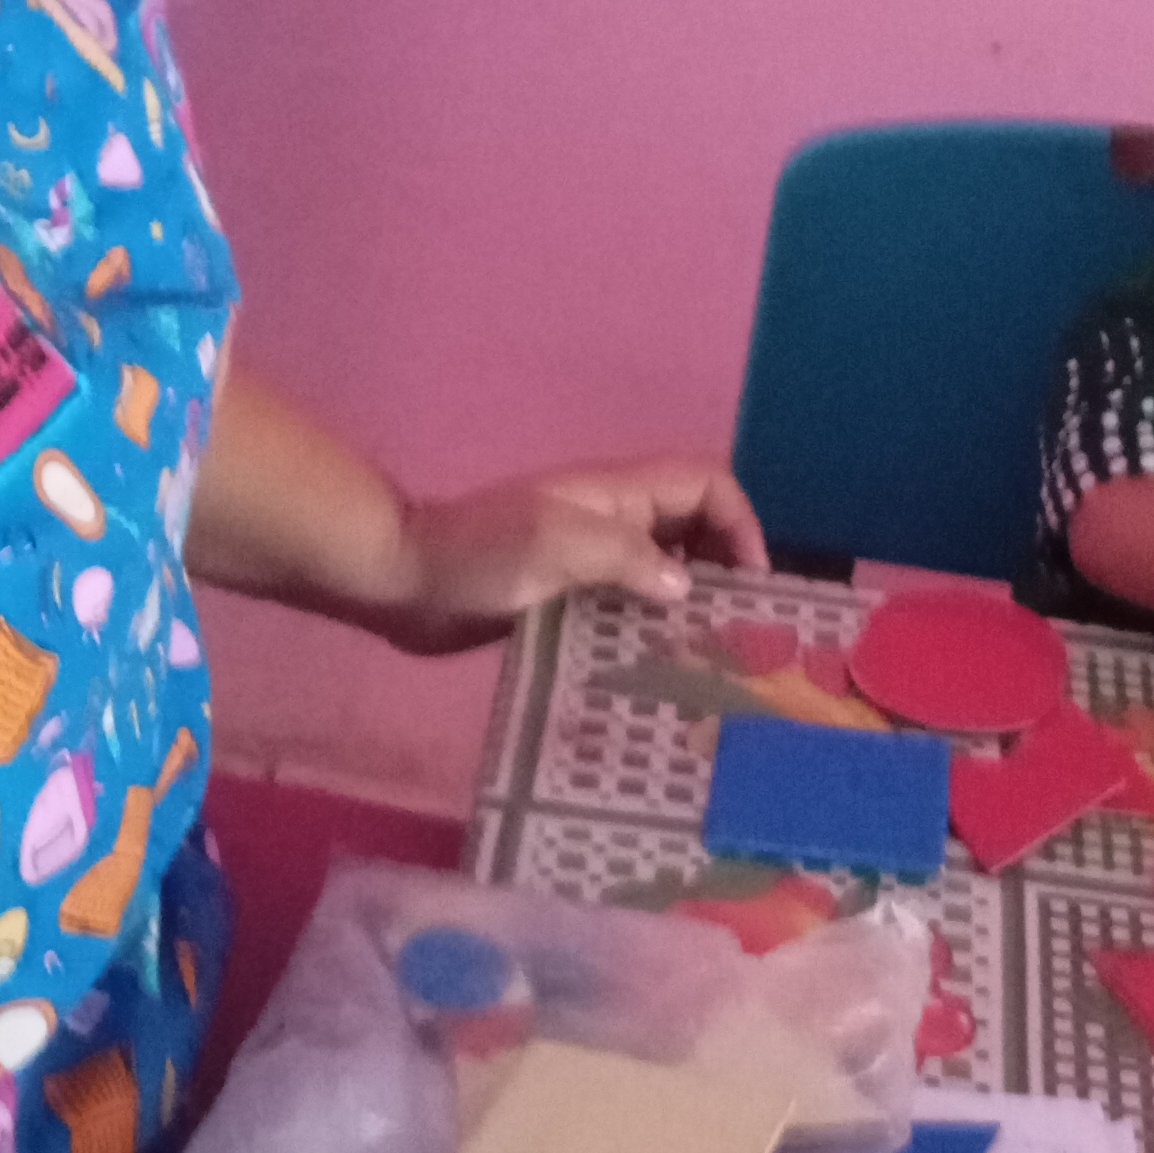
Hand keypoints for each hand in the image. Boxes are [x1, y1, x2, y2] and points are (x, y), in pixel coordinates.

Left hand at [391, 455, 767, 643]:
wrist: (404, 582)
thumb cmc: (480, 555)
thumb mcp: (559, 543)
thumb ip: (628, 556)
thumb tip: (687, 587)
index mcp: (617, 492)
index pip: (706, 483)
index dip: (741, 523)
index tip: (749, 584)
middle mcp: (613, 519)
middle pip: (695, 526)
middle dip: (726, 566)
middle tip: (738, 630)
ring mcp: (589, 557)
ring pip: (665, 568)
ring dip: (691, 603)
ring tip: (708, 657)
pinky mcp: (568, 595)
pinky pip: (628, 604)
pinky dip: (651, 628)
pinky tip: (654, 669)